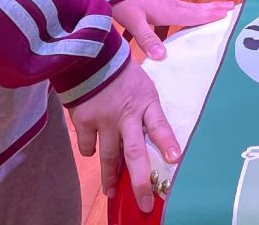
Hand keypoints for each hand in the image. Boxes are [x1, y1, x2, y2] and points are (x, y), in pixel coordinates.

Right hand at [68, 58, 177, 213]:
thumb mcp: (143, 86)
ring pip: (109, 157)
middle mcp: (126, 114)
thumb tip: (152, 137)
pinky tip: (93, 152)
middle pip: (134, 152)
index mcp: (146, 101)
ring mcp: (103, 119)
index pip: (160, 125)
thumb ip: (146, 110)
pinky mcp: (83, 120)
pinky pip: (88, 146)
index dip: (167, 143)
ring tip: (112, 192)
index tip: (175, 160)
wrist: (89, 55)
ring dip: (111, 177)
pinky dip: (90, 151)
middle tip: (146, 202)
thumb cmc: (122, 72)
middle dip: (140, 181)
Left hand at [111, 0, 232, 60]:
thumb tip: (163, 57)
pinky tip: (188, 14)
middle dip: (214, 8)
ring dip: (205, 8)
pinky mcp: (160, 2)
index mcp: (169, 12)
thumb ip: (147, 39)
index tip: (228, 13)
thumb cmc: (126, 1)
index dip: (210, 16)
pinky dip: (191, 11)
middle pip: (197, 9)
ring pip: (190, 7)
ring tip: (218, 8)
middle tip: (232, 6)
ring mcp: (166, 2)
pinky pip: (181, 8)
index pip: (194, 16)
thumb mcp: (134, 22)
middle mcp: (172, 6)